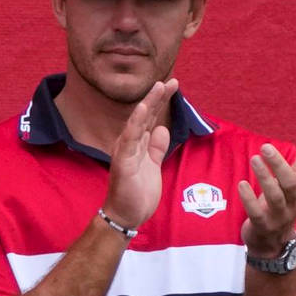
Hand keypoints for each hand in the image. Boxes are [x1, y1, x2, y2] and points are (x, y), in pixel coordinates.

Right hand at [103, 79, 174, 229]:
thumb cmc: (138, 192)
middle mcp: (130, 144)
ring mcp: (125, 151)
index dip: (161, 102)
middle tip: (171, 81)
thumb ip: (157, 148)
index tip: (173, 86)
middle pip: (146, 116)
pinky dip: (136, 123)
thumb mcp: (153, 166)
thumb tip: (163, 129)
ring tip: (159, 87)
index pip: (151, 119)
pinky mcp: (123, 161)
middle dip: (158, 98)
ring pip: (138, 122)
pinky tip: (142, 109)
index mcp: (138, 145)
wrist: (126, 215)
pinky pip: (130, 139)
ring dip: (148, 104)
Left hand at [240, 133, 295, 258]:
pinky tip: (241, 184)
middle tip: (266, 147)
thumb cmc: (282, 204)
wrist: (273, 242)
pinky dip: (248, 198)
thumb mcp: (294, 184)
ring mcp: (278, 216)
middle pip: (291, 184)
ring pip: (275, 197)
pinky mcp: (262, 225)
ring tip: (254, 159)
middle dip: (279, 165)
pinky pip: (256, 212)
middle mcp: (293, 203)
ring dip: (264, 178)